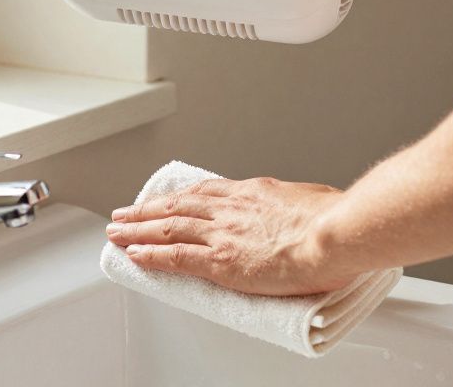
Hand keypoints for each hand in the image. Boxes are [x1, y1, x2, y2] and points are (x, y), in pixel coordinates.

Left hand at [106, 176, 354, 295]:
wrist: (335, 234)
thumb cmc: (335, 220)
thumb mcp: (313, 199)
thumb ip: (298, 206)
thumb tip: (306, 210)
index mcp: (253, 193)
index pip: (206, 193)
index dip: (180, 198)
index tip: (167, 200)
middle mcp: (230, 209)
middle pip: (176, 206)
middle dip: (147, 210)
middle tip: (124, 212)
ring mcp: (222, 233)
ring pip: (167, 228)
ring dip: (137, 230)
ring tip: (117, 232)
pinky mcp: (220, 261)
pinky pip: (175, 258)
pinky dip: (150, 256)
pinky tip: (133, 255)